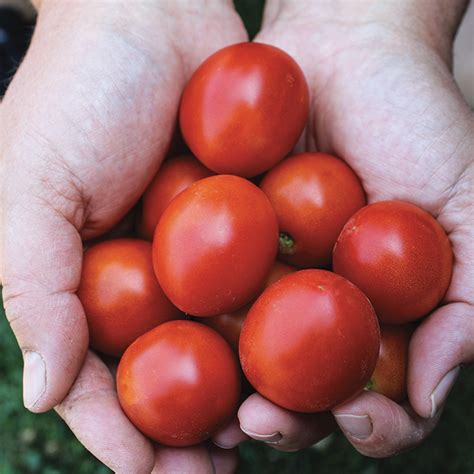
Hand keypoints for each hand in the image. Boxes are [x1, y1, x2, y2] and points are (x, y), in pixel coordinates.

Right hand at [0, 1, 245, 470]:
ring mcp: (195, 254)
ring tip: (263, 428)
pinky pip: (259, 287)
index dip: (122, 432)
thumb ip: (34, 289)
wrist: (152, 17)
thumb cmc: (80, 93)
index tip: (160, 471)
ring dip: (238, 390)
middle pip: (165, 373)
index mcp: (83, 279)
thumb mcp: (29, 188)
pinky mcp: (243, 222)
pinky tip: (295, 359)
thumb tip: (45, 393)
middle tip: (221, 466)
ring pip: (218, 341)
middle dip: (189, 427)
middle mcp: (139, 275)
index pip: (98, 377)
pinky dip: (273, 326)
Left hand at [216, 0, 473, 455]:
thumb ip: (470, 300)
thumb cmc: (416, 121)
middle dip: (287, 418)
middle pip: (303, 389)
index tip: (357, 416)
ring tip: (222, 403)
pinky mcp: (221, 245)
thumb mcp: (466, 205)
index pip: (376, 393)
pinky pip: (205, 290)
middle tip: (262, 421)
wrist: (345, 52)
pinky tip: (187, 337)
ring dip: (235, 388)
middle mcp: (319, 304)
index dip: (372, 422)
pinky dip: (199, 320)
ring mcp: (266, 277)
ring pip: (248, 355)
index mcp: (377, 310)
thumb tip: (431, 388)